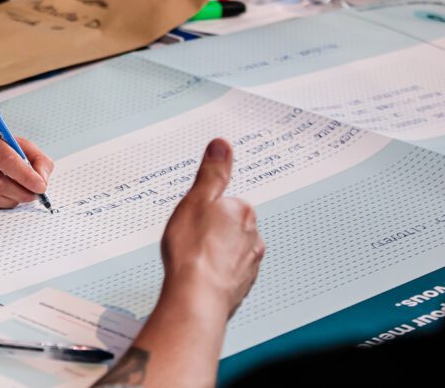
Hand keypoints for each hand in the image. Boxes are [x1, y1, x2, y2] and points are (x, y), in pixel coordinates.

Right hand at [0, 112, 53, 207]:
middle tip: (35, 195)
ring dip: (12, 200)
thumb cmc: (0, 144)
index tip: (41, 187)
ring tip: (23, 196)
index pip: (6, 159)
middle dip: (21, 192)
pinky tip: (9, 197)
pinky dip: (1, 202)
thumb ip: (38, 160)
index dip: (26, 176)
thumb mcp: (21, 144)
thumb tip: (42, 182)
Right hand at [160, 138, 264, 317]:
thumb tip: (222, 146)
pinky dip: (217, 275)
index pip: (226, 202)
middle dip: (213, 231)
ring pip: (231, 251)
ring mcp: (249, 264)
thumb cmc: (193, 252)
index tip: (194, 218)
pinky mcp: (243, 286)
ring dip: (216, 255)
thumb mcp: (196, 201)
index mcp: (242, 211)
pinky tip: (199, 278)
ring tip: (193, 261)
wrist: (197, 298)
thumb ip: (211, 173)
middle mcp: (253, 236)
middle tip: (191, 239)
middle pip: (230, 226)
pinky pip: (229, 274)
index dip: (206, 209)